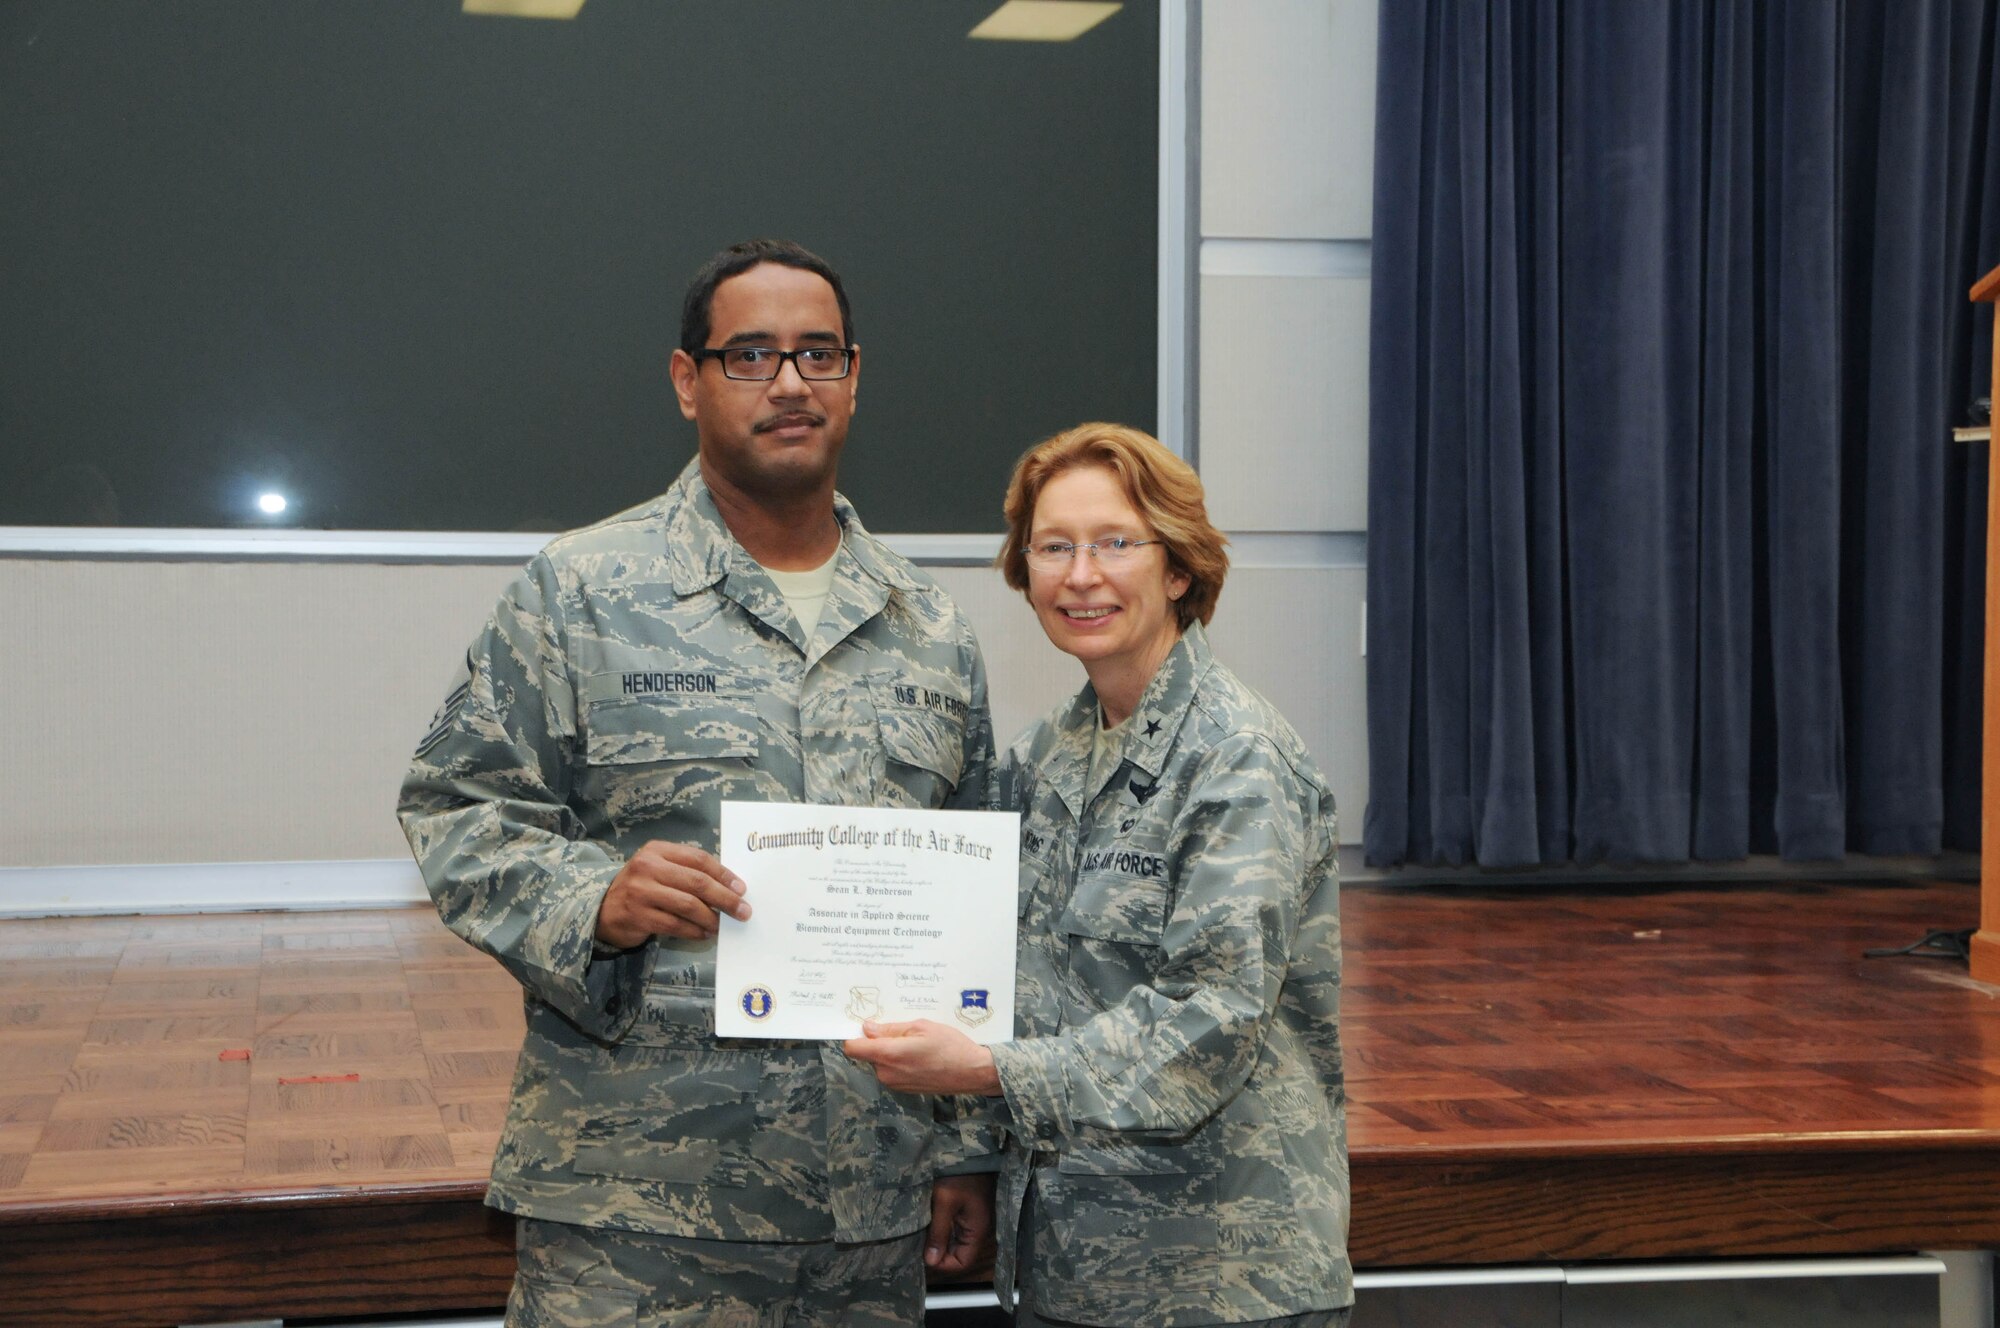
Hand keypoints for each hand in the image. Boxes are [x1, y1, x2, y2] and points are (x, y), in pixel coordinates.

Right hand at [594, 840, 748, 947]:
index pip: (698, 859)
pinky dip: (695, 931)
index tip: (741, 888)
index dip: (724, 874)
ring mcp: (641, 891)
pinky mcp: (637, 915)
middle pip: (697, 882)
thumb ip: (687, 872)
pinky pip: (675, 925)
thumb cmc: (641, 888)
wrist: (602, 909)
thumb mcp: (660, 870)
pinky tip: (704, 934)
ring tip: (722, 925)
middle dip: (724, 898)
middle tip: (742, 910)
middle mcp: (647, 867)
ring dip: (711, 918)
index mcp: (657, 850)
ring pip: (688, 905)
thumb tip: (729, 887)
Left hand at [842, 1019, 1001, 1094]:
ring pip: (880, 1062)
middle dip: (878, 1042)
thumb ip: (891, 1029)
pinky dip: (899, 1062)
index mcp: (889, 1055)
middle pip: (868, 1054)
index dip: (854, 1036)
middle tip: (903, 1031)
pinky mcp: (904, 1089)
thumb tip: (867, 1028)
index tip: (863, 1027)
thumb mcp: (921, 1027)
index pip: (853, 1048)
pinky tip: (920, 1056)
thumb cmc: (950, 1046)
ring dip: (890, 1052)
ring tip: (916, 1043)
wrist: (972, 1072)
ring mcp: (895, 1084)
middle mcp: (887, 1073)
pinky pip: (892, 1071)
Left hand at [926, 1172, 995, 1281]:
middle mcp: (976, 1229)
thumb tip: (931, 1262)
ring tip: (920, 1234)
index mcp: (977, 1230)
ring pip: (954, 1241)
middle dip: (938, 1253)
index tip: (924, 1256)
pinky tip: (927, 1223)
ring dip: (938, 1240)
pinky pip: (952, 1229)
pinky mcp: (964, 1210)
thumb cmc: (958, 1174)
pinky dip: (940, 1229)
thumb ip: (939, 1232)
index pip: (963, 1263)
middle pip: (958, 1254)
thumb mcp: (945, 1202)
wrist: (967, 1149)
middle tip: (918, 1244)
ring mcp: (971, 1219)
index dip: (943, 1264)